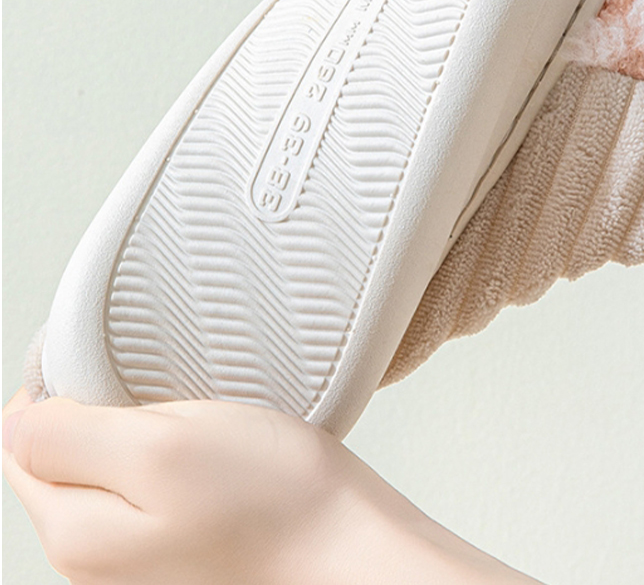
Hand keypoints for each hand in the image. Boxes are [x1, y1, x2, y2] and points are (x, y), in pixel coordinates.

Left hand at [3, 388, 539, 584]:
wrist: (346, 543)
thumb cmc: (275, 501)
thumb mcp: (159, 448)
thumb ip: (68, 435)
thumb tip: (18, 418)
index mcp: (76, 530)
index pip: (23, 436)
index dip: (60, 382)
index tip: (111, 359)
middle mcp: (98, 549)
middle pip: (65, 447)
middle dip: (101, 401)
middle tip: (163, 384)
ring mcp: (142, 545)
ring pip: (111, 455)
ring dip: (142, 418)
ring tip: (193, 408)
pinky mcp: (182, 531)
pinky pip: (153, 472)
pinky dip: (174, 439)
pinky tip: (214, 435)